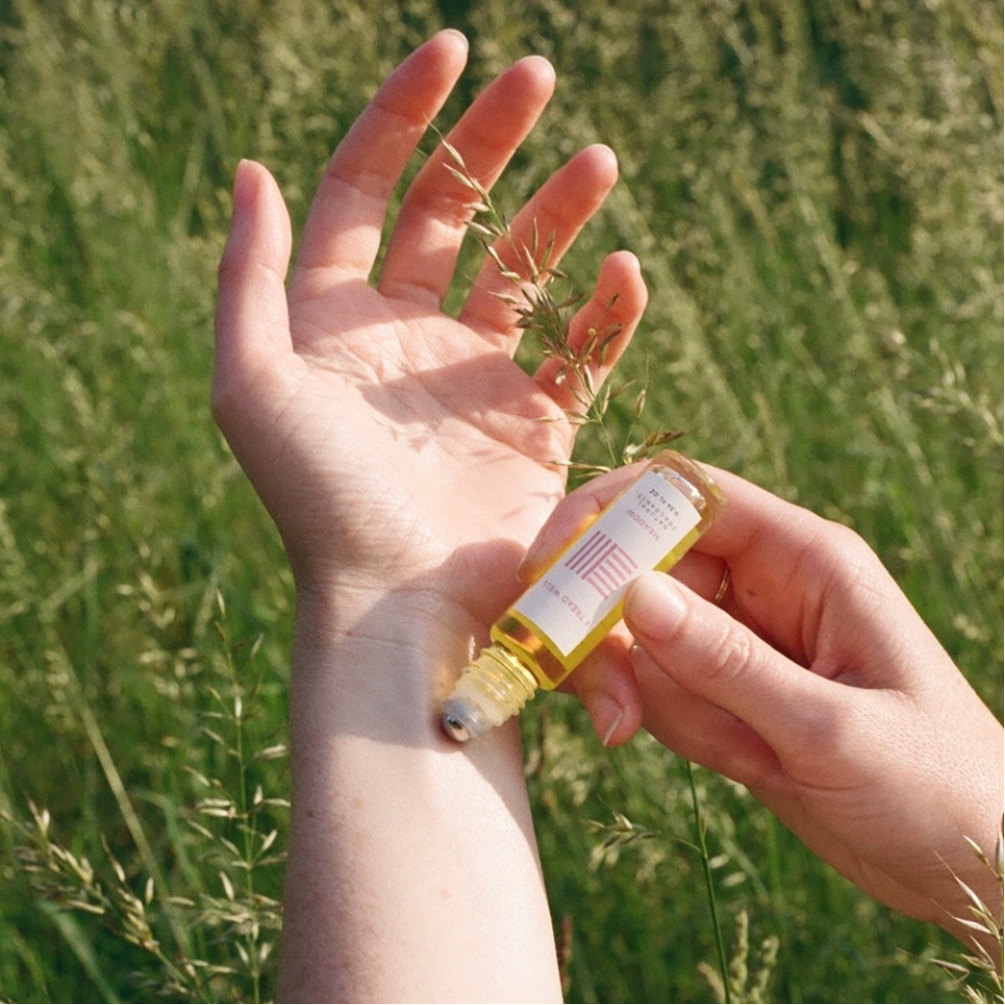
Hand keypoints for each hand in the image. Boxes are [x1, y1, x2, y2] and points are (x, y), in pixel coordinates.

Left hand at [213, 31, 646, 1001]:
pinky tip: (625, 275)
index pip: (368, 187)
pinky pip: (582, 355)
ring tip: (597, 163)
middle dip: (491, 140)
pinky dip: (607, 315)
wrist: (397, 605)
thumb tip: (254, 168)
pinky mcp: (536, 429)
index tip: (453, 51)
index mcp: (338, 319)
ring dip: (560, 210)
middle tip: (540, 79)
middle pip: (452, 210)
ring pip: (526, 269)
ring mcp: (476, 381)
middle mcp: (408, 339)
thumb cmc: (318, 501)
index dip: (404, 115)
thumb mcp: (252, 382)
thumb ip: (248, 273)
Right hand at [525, 463, 1003, 942]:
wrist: (971, 864)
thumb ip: (726, 661)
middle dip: (617, 637)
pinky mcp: (724, 688)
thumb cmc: (935, 785)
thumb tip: (630, 591)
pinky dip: (677, 726)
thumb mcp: (831, 725)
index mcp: (804, 558)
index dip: (609, 513)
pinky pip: (659, 687)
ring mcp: (739, 639)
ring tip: (748, 756)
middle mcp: (763, 586)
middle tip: (615, 712)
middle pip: (642, 567)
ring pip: (642, 638)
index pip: (685, 496)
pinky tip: (748, 765)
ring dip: (662, 700)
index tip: (548, 564)